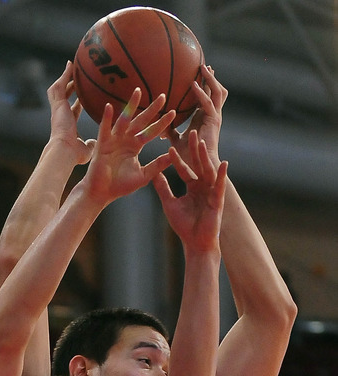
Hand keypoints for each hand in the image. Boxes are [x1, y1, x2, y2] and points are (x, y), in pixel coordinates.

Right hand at [47, 61, 94, 165]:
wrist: (64, 150)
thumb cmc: (75, 154)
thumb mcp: (87, 148)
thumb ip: (91, 144)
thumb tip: (94, 143)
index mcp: (68, 124)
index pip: (73, 110)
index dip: (78, 103)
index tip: (83, 97)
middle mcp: (61, 115)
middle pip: (63, 96)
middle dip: (68, 86)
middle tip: (74, 76)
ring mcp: (58, 109)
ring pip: (59, 88)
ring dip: (65, 77)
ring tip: (71, 65)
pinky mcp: (58, 104)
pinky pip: (60, 85)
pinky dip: (65, 75)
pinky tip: (70, 65)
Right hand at [82, 89, 176, 205]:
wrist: (102, 193)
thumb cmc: (120, 185)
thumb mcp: (143, 175)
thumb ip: (157, 165)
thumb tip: (172, 156)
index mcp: (135, 146)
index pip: (151, 131)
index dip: (162, 123)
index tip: (174, 112)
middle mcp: (125, 140)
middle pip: (141, 121)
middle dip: (151, 109)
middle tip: (163, 96)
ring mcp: (113, 140)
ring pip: (124, 120)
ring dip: (131, 106)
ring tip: (138, 92)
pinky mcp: (102, 144)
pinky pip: (104, 129)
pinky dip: (106, 118)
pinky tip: (110, 107)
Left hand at [153, 130, 227, 251]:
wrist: (195, 243)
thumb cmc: (184, 226)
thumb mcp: (169, 203)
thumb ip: (163, 188)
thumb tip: (152, 174)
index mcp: (192, 187)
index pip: (184, 169)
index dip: (176, 159)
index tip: (168, 146)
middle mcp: (203, 186)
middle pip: (198, 164)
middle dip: (194, 149)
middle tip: (191, 132)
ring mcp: (211, 192)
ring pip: (208, 171)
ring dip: (205, 157)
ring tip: (202, 143)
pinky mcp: (218, 200)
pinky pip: (220, 185)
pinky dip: (222, 175)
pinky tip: (223, 163)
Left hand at [166, 65, 227, 168]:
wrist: (198, 168)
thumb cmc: (188, 157)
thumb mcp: (176, 140)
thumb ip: (170, 131)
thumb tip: (159, 126)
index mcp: (204, 118)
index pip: (207, 98)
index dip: (205, 86)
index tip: (199, 74)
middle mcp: (212, 116)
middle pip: (216, 92)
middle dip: (212, 78)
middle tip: (205, 65)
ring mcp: (214, 118)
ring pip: (218, 93)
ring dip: (211, 80)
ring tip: (204, 68)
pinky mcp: (213, 122)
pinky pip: (208, 104)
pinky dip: (201, 94)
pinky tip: (193, 85)